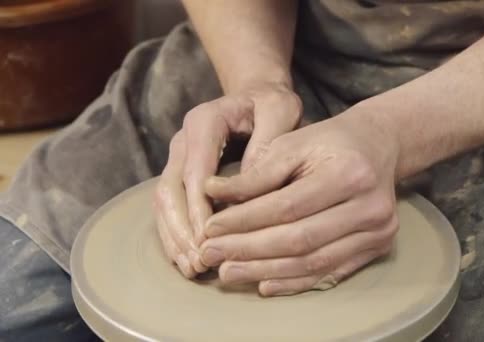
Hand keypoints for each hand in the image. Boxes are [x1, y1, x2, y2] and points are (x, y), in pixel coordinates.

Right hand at [154, 82, 301, 277]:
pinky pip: (169, 206)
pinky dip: (175, 233)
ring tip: (193, 268)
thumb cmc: (271, 105)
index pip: (195, 172)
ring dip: (175, 237)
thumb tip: (251, 186)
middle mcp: (183, 139)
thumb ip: (268, 141)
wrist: (255, 95)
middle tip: (200, 262)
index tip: (212, 239)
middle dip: (183, 230)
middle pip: (171, 190)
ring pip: (164, 201)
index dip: (200, 209)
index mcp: (204, 122)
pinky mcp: (180, 172)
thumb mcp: (280, 111)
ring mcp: (178, 157)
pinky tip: (187, 258)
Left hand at [200, 107, 401, 295]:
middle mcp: (370, 206)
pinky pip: (331, 272)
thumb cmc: (329, 141)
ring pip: (313, 262)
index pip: (287, 206)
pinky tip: (264, 284)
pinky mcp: (379, 247)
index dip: (244, 220)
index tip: (209, 227)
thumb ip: (256, 173)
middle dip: (249, 250)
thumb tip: (212, 194)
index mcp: (349, 173)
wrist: (379, 144)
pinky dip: (295, 281)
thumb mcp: (292, 144)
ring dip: (266, 271)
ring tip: (228, 272)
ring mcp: (379, 231)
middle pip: (299, 240)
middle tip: (210, 255)